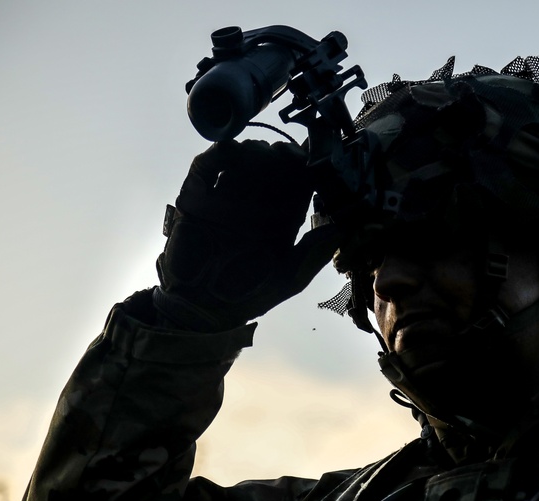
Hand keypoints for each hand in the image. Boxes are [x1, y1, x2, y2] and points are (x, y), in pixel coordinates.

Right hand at [154, 140, 340, 330]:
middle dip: (282, 155)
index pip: (298, 184)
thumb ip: (313, 253)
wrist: (201, 310)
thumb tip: (341, 229)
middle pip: (273, 166)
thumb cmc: (248, 297)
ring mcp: (226, 198)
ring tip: (260, 157)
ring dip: (254, 152)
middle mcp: (256, 204)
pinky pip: (206, 167)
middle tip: (286, 154)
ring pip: (243, 159)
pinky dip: (218, 154)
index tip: (313, 160)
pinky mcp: (197, 198)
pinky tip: (231, 152)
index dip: (306, 169)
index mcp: (281, 219)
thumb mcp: (288, 278)